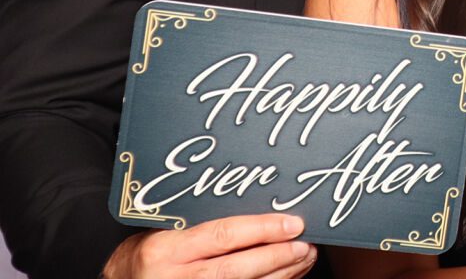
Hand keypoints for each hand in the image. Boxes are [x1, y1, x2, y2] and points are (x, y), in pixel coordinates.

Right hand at [102, 214, 314, 278]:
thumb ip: (205, 221)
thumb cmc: (152, 249)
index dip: (262, 230)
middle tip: (306, 244)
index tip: (293, 223)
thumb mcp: (168, 228)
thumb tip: (262, 203)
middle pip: (236, 269)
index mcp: (166, 250)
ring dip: (280, 275)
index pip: (223, 236)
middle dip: (277, 257)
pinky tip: (287, 276)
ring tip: (305, 258)